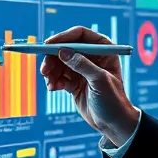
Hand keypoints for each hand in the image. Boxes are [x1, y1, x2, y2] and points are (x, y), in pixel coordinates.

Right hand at [39, 26, 138, 144]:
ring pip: (59, 62)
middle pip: (66, 48)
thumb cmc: (113, 100)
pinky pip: (58, 75)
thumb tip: (63, 52)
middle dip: (53, 58)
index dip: (63, 37)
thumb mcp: (99, 80)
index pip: (80, 34)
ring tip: (51, 84)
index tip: (49, 45)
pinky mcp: (74, 81)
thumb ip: (82, 65)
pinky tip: (54, 88)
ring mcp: (82, 69)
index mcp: (103, 49)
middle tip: (45, 70)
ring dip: (51, 71)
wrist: (112, 123)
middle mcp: (92, 56)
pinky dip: (53, 80)